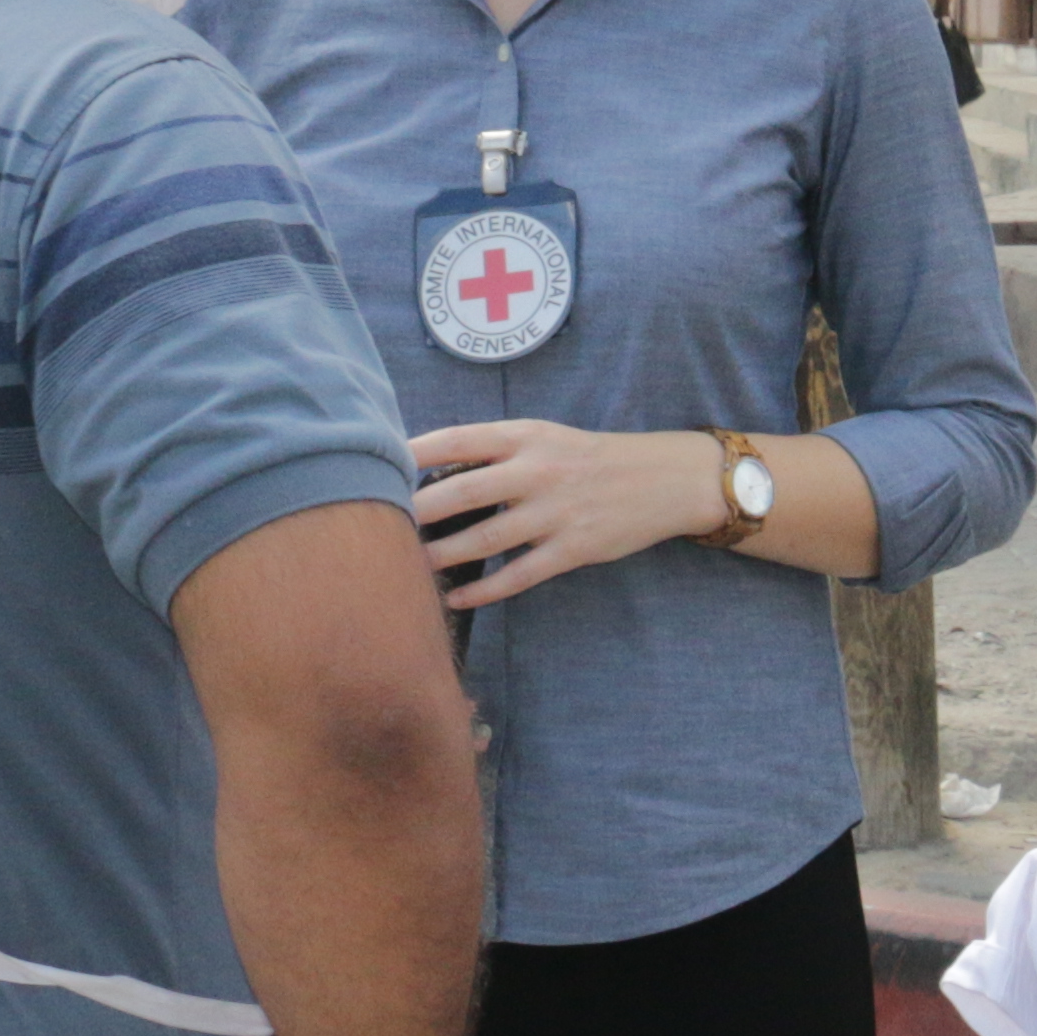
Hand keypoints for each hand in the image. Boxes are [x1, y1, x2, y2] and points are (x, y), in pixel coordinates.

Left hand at [405, 418, 730, 607]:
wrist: (662, 479)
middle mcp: (537, 470)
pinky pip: (518, 574)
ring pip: (484, 538)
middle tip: (375, 526)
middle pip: (460, 491)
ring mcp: (555, 512)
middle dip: (415, 511)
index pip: (457, 439)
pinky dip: (484, 591)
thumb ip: (496, 450)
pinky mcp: (572, 549)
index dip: (412, 452)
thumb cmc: (589, 458)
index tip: (374, 466)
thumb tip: (428, 471)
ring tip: (407, 568)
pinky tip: (457, 599)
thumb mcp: (545, 438)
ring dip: (441, 557)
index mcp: (526, 436)